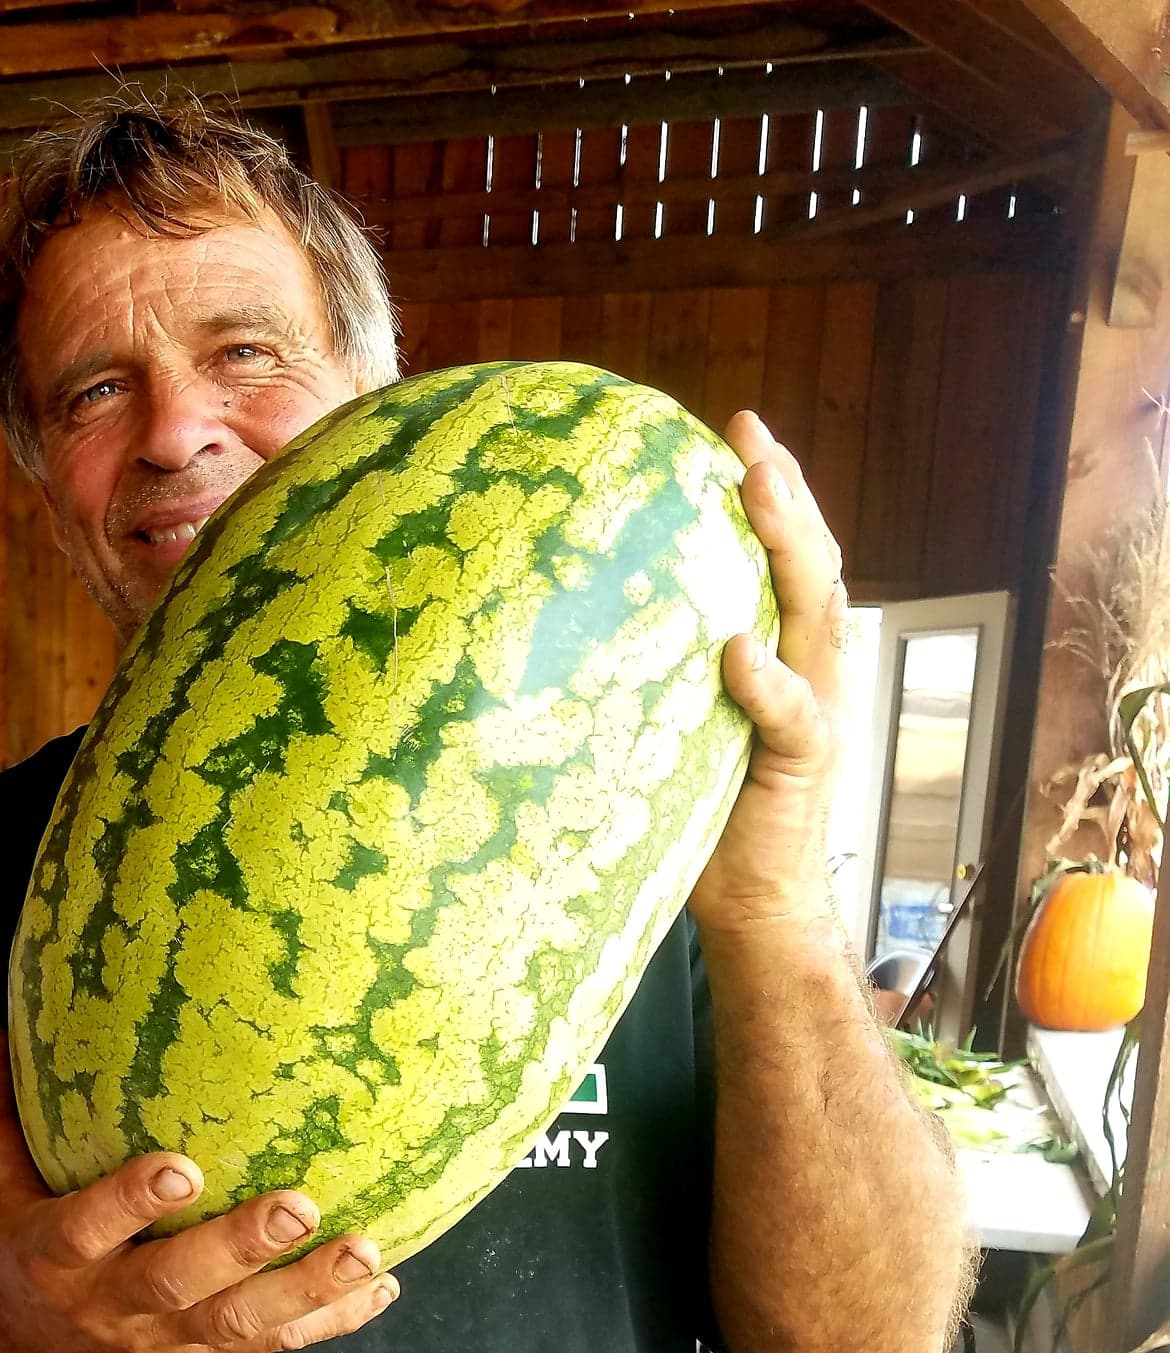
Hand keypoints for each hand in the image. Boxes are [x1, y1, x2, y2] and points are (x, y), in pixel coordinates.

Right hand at [0, 1022, 398, 1352]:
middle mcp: (115, 1302)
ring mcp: (170, 1336)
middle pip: (178, 1283)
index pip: (88, 1229)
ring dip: (307, 1289)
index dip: (130, 1203)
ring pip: (241, 1324)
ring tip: (365, 1249)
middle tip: (299, 1206)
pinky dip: (332, 1320)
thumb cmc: (28, 1241)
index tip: (180, 1166)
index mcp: (56, 1256)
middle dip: (238, 1249)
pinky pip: (277, 1345)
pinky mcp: (212, 1351)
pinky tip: (384, 1285)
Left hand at [689, 411, 850, 941]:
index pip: (781, 552)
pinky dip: (768, 680)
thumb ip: (652, 662)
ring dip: (790, 548)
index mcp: (777, 645)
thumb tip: (565, 611)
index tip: (737, 428)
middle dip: (784, 493)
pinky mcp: (803, 761)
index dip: (768, 489)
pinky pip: (791, 713)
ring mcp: (814, 708)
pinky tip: (740, 651)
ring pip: (815, 612)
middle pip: (809, 561)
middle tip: (751, 437)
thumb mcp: (668, 715)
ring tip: (760, 490)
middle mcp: (808, 664)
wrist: (745, 896)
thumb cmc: (693, 804)